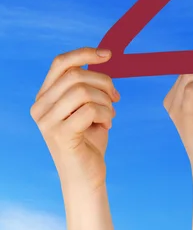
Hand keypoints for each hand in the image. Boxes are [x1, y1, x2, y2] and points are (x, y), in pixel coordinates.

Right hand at [30, 47, 119, 190]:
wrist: (86, 176)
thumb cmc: (89, 140)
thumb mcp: (88, 107)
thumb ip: (88, 85)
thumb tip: (102, 56)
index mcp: (45, 97)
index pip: (60, 63)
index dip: (85, 53)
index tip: (108, 54)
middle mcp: (40, 107)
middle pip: (76, 75)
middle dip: (104, 82)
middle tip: (115, 97)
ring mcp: (47, 121)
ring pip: (83, 91)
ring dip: (105, 100)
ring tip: (109, 114)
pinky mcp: (60, 134)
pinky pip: (90, 110)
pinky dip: (106, 114)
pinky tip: (106, 125)